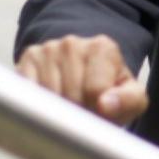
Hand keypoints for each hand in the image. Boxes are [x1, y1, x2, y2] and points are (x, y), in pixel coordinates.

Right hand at [16, 34, 148, 124]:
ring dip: (56, 113)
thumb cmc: (108, 90)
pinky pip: (28, 94)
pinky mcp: (27, 61)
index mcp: (103, 47)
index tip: (100, 112)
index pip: (95, 91)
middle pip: (70, 95)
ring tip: (68, 108)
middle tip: (83, 114)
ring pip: (48, 98)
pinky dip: (37, 107)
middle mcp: (72, 43)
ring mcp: (47, 50)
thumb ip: (128, 101)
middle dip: (77, 115)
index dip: (97, 112)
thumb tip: (105, 105)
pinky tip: (49, 105)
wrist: (82, 76)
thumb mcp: (131, 96)